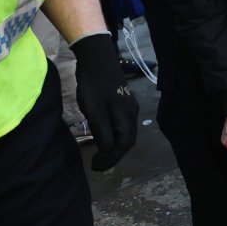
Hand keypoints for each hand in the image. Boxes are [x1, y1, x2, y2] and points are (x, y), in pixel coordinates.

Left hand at [71, 32, 138, 169]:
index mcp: (127, 116)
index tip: (96, 167)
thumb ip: (103, 132)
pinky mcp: (123, 102)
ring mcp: (130, 106)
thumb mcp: (94, 111)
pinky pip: (122, 125)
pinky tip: (103, 137)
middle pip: (128, 140)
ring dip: (114, 146)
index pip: (124, 145)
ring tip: (99, 154)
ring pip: (126, 133)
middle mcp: (133, 113)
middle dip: (113, 155)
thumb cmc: (93, 85)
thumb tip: (108, 150)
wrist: (97, 58)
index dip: (111, 159)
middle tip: (97, 164)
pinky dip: (114, 136)